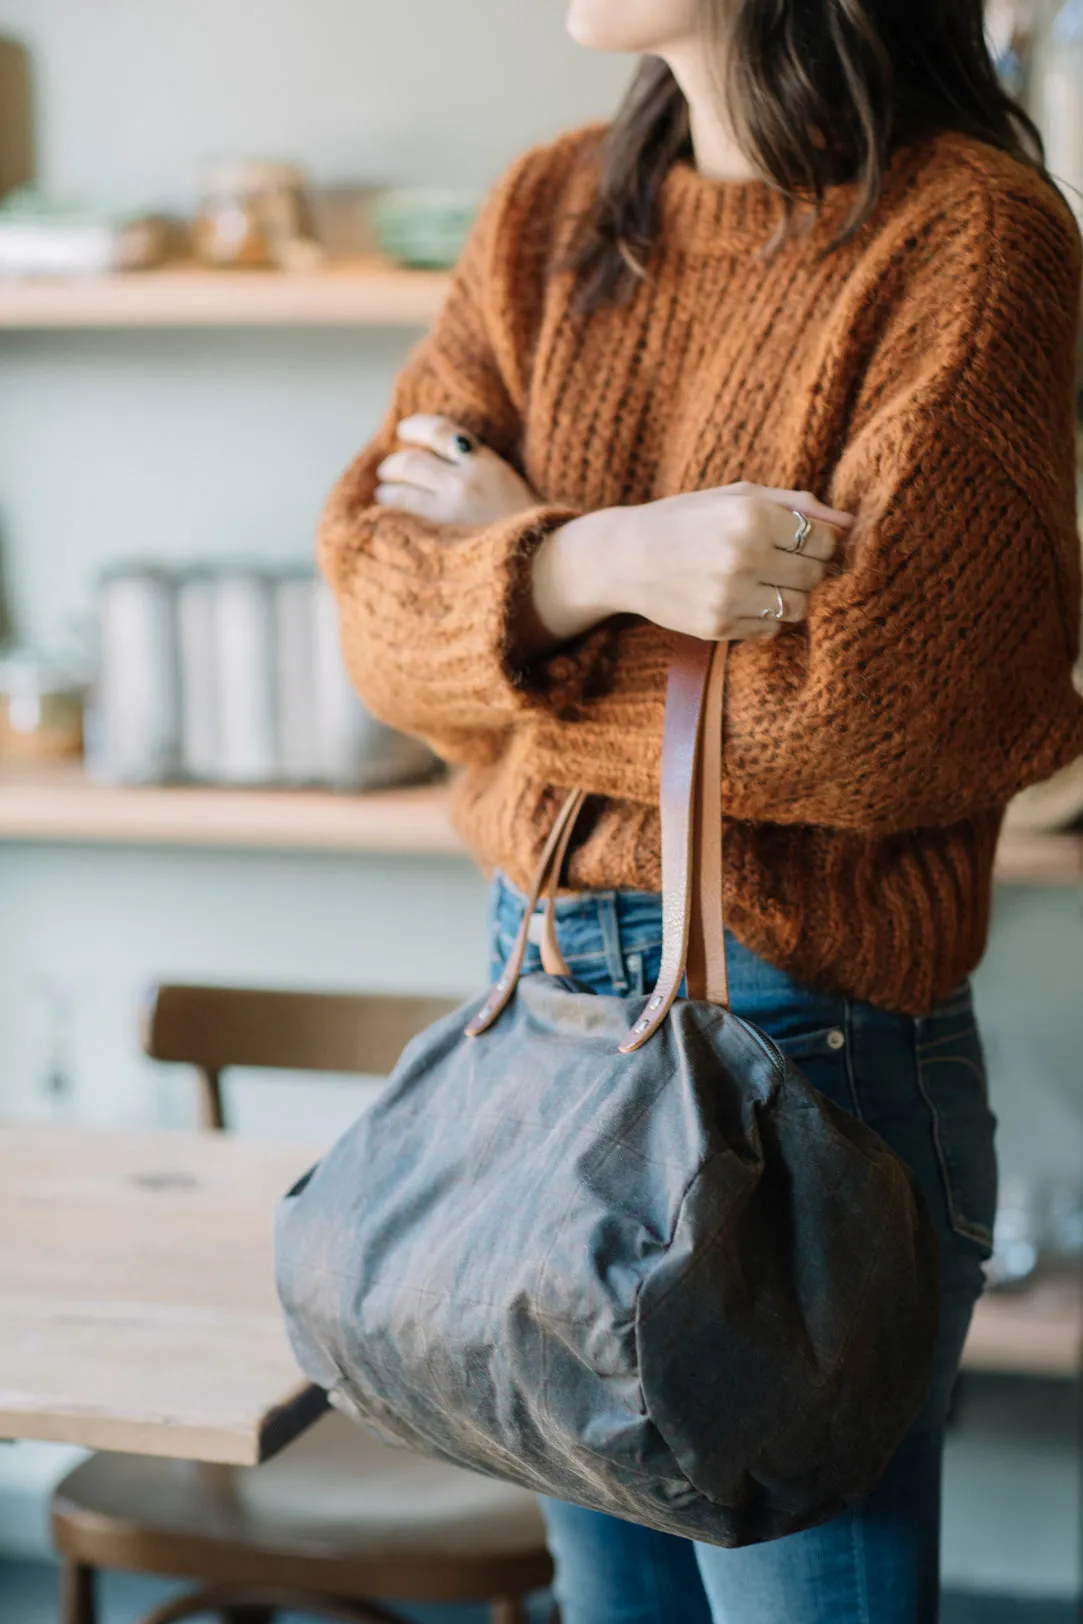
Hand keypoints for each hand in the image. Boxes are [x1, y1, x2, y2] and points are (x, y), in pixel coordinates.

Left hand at [375, 415, 536, 526]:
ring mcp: (447, 514)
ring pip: (397, 493)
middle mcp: (463, 484)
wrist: (543, 568)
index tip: (404, 431)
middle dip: (392, 467)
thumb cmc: (532, 531)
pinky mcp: (436, 542)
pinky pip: (399, 523)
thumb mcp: (509, 486)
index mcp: (485, 464)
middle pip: (409, 462)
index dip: (415, 427)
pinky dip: (388, 519)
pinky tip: (386, 523)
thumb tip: (439, 460)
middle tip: (388, 473)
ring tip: (385, 498)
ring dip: (386, 494)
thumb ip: (478, 469)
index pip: (439, 431)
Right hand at [531, 483, 853, 650]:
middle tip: (782, 561)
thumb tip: (851, 523)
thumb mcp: (738, 496)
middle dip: (807, 569)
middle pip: (815, 575)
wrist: (626, 557)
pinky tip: (741, 598)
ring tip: (764, 581)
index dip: (821, 543)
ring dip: (790, 596)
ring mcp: (730, 596)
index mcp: (751, 515)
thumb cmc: (689, 519)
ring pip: (799, 607)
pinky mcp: (719, 627)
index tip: (804, 542)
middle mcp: (743, 556)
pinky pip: (771, 629)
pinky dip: (765, 616)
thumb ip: (797, 504)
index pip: (824, 541)